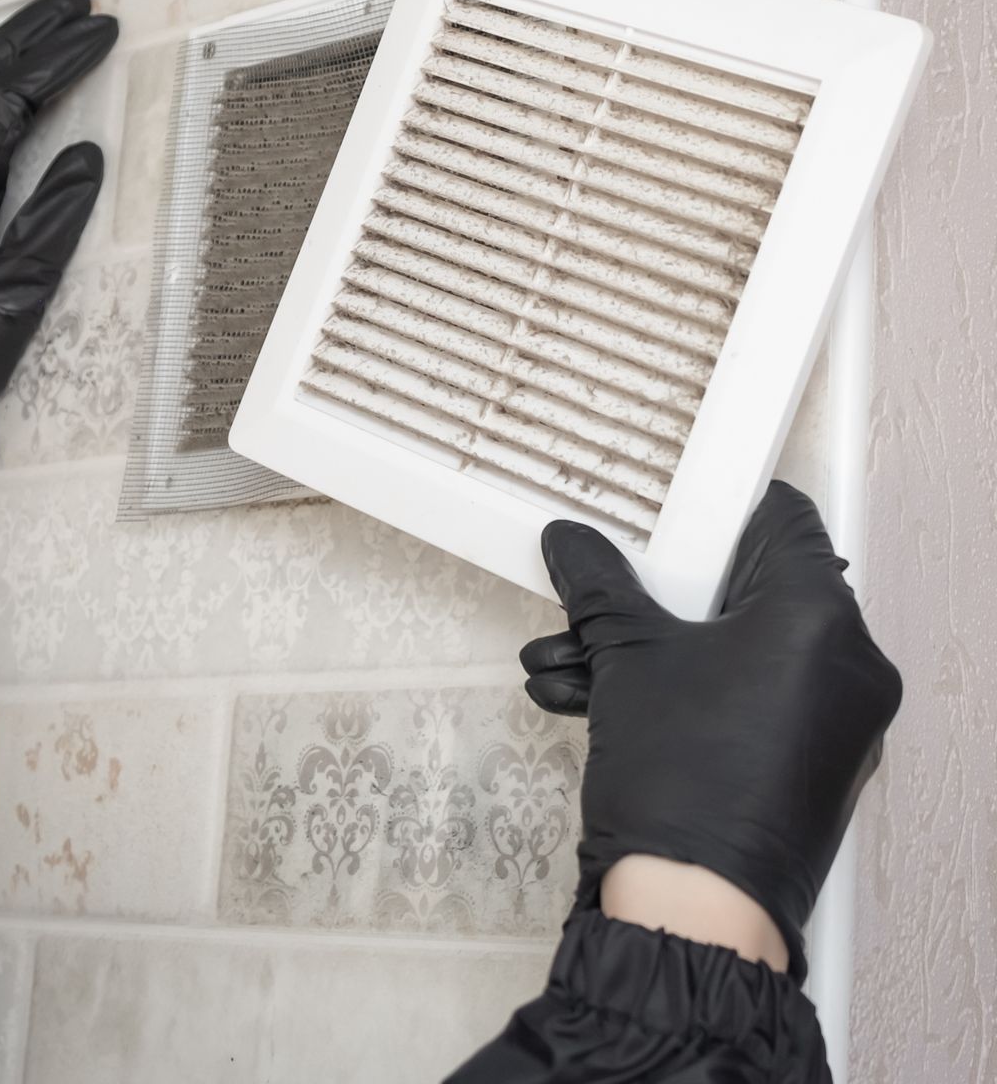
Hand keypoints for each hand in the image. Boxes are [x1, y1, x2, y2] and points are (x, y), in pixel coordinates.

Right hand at [521, 480, 901, 975]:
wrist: (695, 908)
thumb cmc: (682, 782)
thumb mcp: (626, 659)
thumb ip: (600, 587)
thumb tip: (575, 542)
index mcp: (820, 617)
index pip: (780, 521)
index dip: (713, 509)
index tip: (667, 506)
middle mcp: (847, 665)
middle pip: (744, 593)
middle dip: (652, 597)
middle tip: (599, 594)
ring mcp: (833, 721)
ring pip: (732, 654)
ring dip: (647, 653)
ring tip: (568, 663)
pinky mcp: (807, 763)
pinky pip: (742, 701)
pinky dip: (679, 694)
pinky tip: (594, 698)